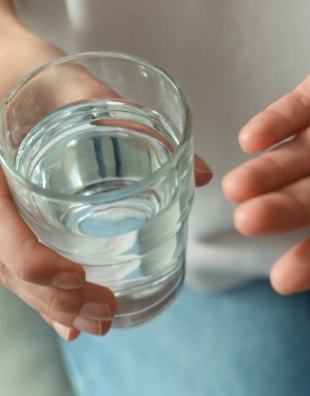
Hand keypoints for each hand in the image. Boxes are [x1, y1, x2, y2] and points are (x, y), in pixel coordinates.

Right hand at [0, 28, 212, 339]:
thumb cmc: (30, 71)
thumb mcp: (73, 87)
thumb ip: (131, 120)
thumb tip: (203, 174)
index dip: (33, 262)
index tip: (78, 277)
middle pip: (7, 266)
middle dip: (54, 299)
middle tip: (106, 316)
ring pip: (11, 273)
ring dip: (52, 306)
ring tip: (100, 323)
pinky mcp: (10, 213)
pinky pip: (16, 260)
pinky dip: (43, 292)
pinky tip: (71, 317)